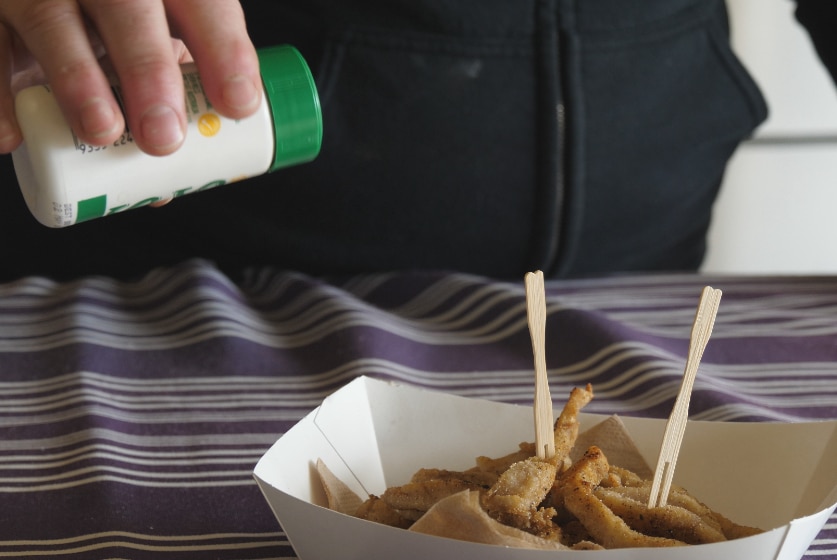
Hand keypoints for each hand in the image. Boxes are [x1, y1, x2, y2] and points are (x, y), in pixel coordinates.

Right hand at [0, 0, 260, 155]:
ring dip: (78, 80)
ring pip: (51, 19)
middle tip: (164, 137)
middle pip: (128, 5)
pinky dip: (0, 96)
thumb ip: (166, 98)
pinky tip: (13, 138)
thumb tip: (169, 185)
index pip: (201, 0)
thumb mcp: (150, 43)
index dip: (224, 50)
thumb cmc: (111, 28)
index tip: (239, 106)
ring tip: (102, 132)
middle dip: (149, 70)